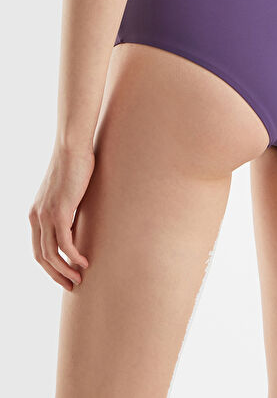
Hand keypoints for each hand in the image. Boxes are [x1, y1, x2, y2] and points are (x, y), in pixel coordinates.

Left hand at [29, 146, 94, 289]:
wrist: (71, 148)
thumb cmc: (73, 166)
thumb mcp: (66, 194)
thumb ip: (66, 211)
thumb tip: (77, 225)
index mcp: (34, 214)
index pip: (37, 249)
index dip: (50, 266)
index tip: (65, 274)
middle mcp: (35, 217)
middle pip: (41, 257)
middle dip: (56, 274)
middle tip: (72, 284)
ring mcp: (45, 215)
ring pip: (51, 254)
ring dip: (65, 270)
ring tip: (80, 277)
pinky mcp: (59, 211)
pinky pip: (64, 243)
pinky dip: (73, 256)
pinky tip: (84, 261)